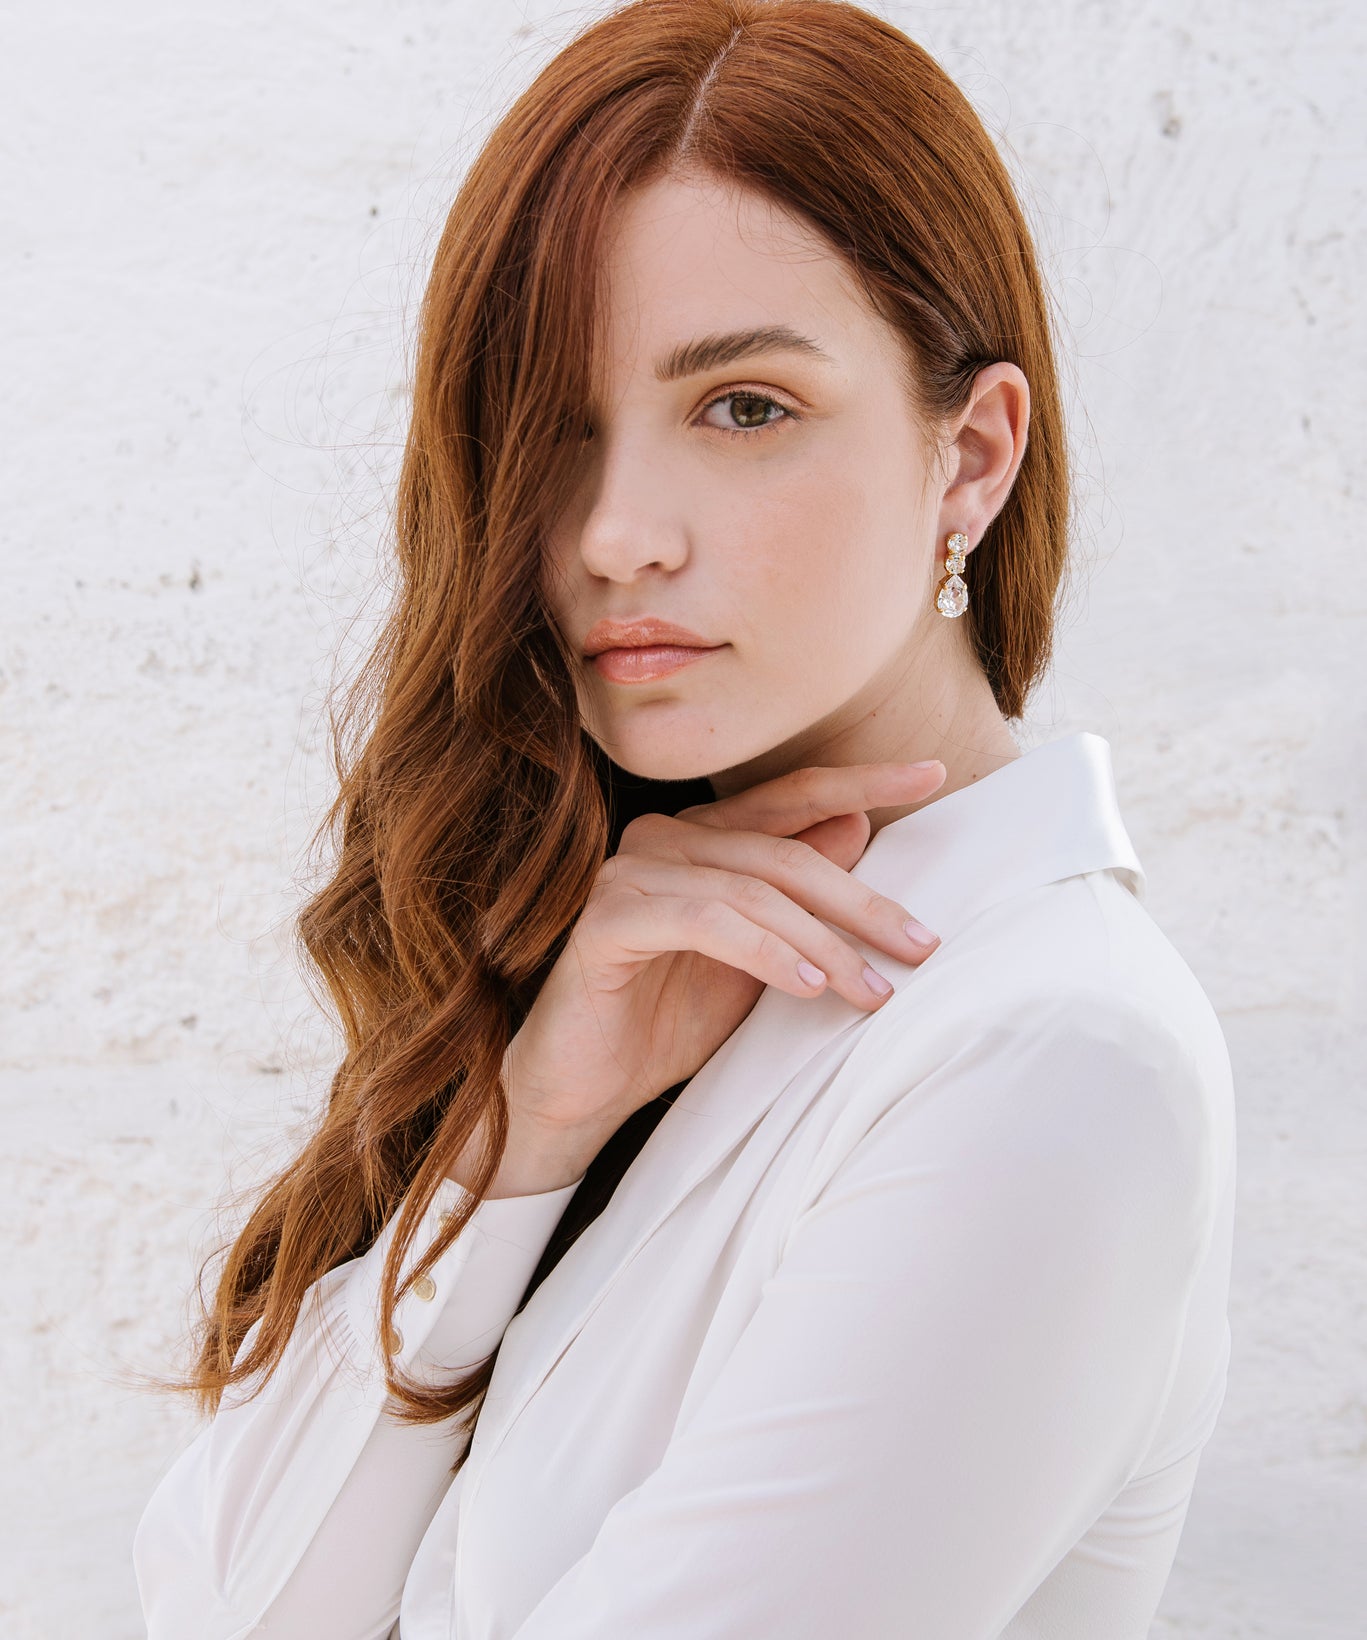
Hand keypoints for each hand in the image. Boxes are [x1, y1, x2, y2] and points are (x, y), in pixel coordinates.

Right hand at [501, 760, 946, 1155]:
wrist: (583, 1090)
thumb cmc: (667, 1022)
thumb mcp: (758, 958)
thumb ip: (797, 898)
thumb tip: (860, 827)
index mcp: (703, 838)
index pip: (793, 796)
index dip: (862, 782)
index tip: (933, 773)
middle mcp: (664, 839)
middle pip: (784, 852)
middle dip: (861, 903)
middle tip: (921, 945)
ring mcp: (631, 872)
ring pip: (752, 889)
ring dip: (822, 943)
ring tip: (871, 991)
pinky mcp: (609, 917)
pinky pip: (705, 921)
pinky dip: (764, 953)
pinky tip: (807, 987)